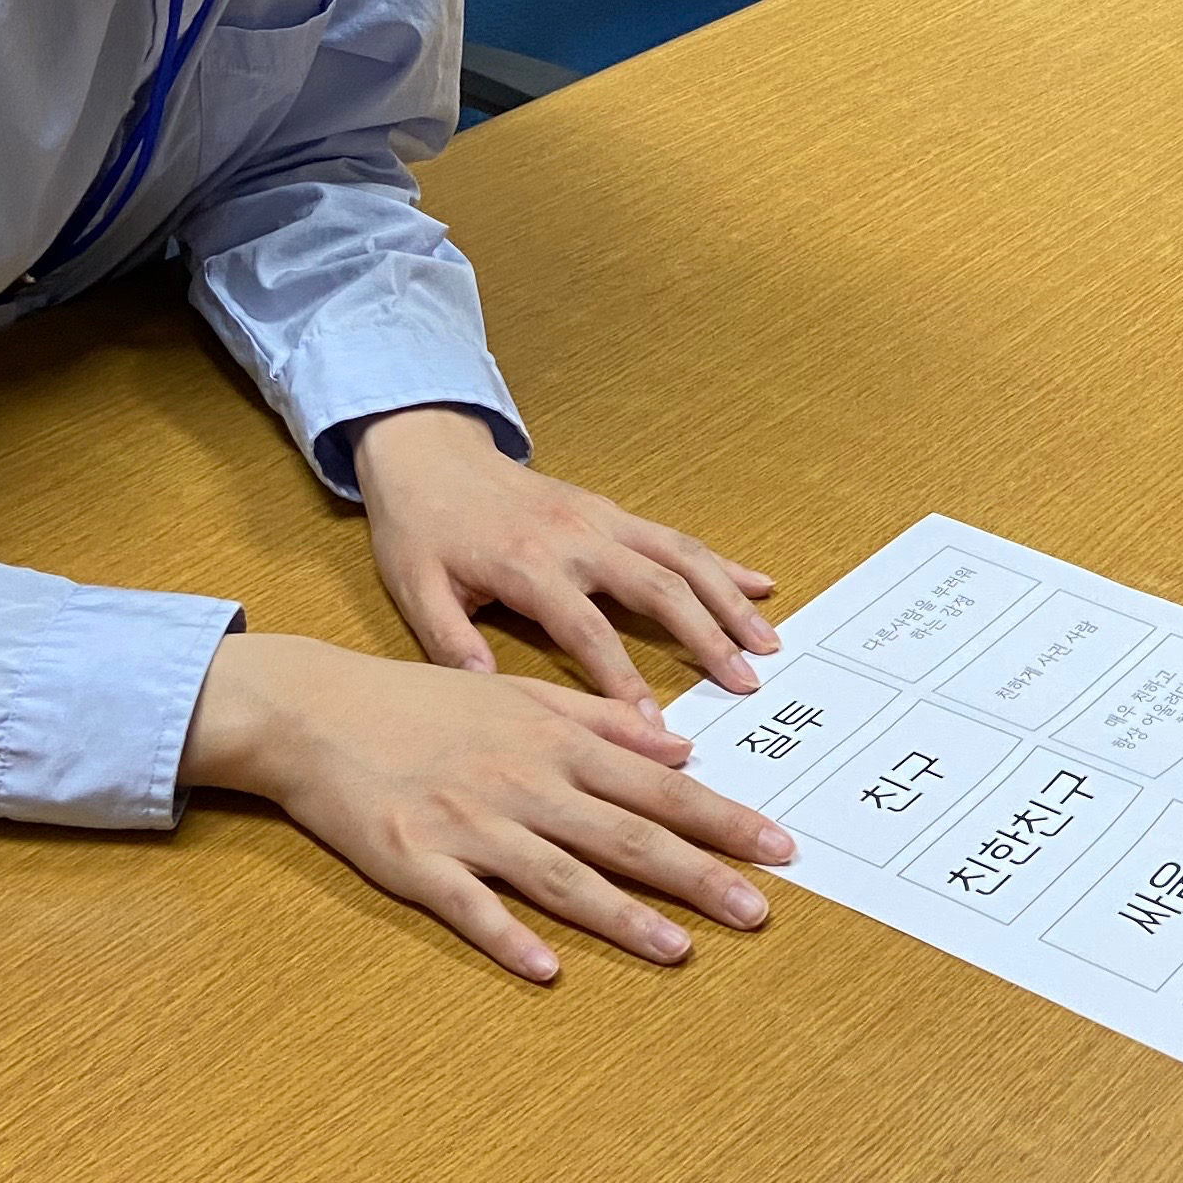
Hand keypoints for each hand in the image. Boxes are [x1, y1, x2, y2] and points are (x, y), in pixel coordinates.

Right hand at [183, 631, 795, 979]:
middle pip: (626, 836)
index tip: (780, 846)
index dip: (722, 819)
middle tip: (762, 911)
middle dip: (700, 874)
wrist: (316, 709)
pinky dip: (507, 936)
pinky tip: (546, 970)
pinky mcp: (415, 861)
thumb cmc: (422, 703)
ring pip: (561, 876)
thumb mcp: (521, 695)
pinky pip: (469, 906)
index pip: (658, 789)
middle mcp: (524, 784)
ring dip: (624, 917)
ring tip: (681, 950)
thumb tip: (680, 746)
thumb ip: (602, 722)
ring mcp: (470, 826)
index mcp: (554, 743)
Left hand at [352, 406, 778, 707]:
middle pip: (658, 589)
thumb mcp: (414, 588)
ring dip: (729, 600)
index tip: (657, 728)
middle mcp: (578, 538)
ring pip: (682, 558)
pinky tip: (760, 586)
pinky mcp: (611, 511)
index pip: (588, 632)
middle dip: (706, 637)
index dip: (624, 682)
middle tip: (744, 683)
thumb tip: (486, 688)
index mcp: (529, 565)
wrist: (429, 454)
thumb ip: (449, 640)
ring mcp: (601, 520)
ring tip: (767, 644)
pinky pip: (676, 537)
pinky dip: (722, 563)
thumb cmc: (420, 528)